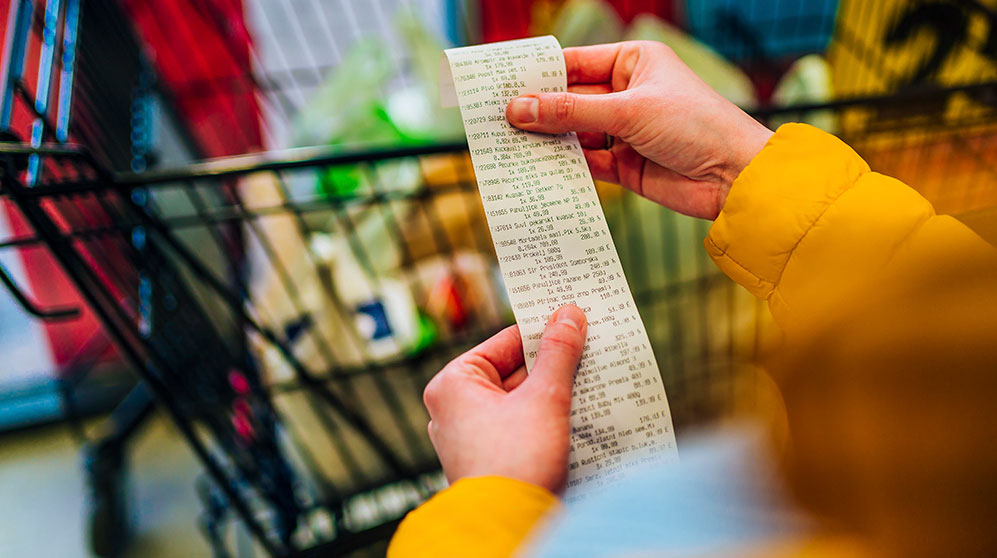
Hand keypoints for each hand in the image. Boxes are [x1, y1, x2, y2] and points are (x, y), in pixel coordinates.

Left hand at [423, 305, 586, 493]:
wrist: (509, 528)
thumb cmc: (515, 462)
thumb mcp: (545, 398)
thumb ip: (559, 353)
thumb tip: (569, 314)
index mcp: (453, 383)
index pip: (505, 342)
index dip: (543, 332)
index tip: (574, 322)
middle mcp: (452, 408)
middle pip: (512, 372)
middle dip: (552, 367)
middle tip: (589, 352)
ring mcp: (468, 437)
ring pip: (518, 400)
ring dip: (552, 394)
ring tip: (589, 384)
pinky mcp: (487, 460)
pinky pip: (518, 426)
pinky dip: (544, 420)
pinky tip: (576, 416)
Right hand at [506, 41, 772, 219]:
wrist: (735, 177)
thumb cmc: (695, 125)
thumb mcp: (628, 111)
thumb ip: (570, 112)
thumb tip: (519, 110)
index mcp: (633, 63)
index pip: (574, 64)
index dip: (538, 75)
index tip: (501, 85)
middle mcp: (627, 94)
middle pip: (569, 101)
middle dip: (537, 112)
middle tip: (496, 121)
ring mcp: (625, 131)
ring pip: (574, 133)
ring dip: (548, 141)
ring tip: (509, 147)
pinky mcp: (625, 166)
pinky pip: (585, 162)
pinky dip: (565, 166)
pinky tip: (539, 169)